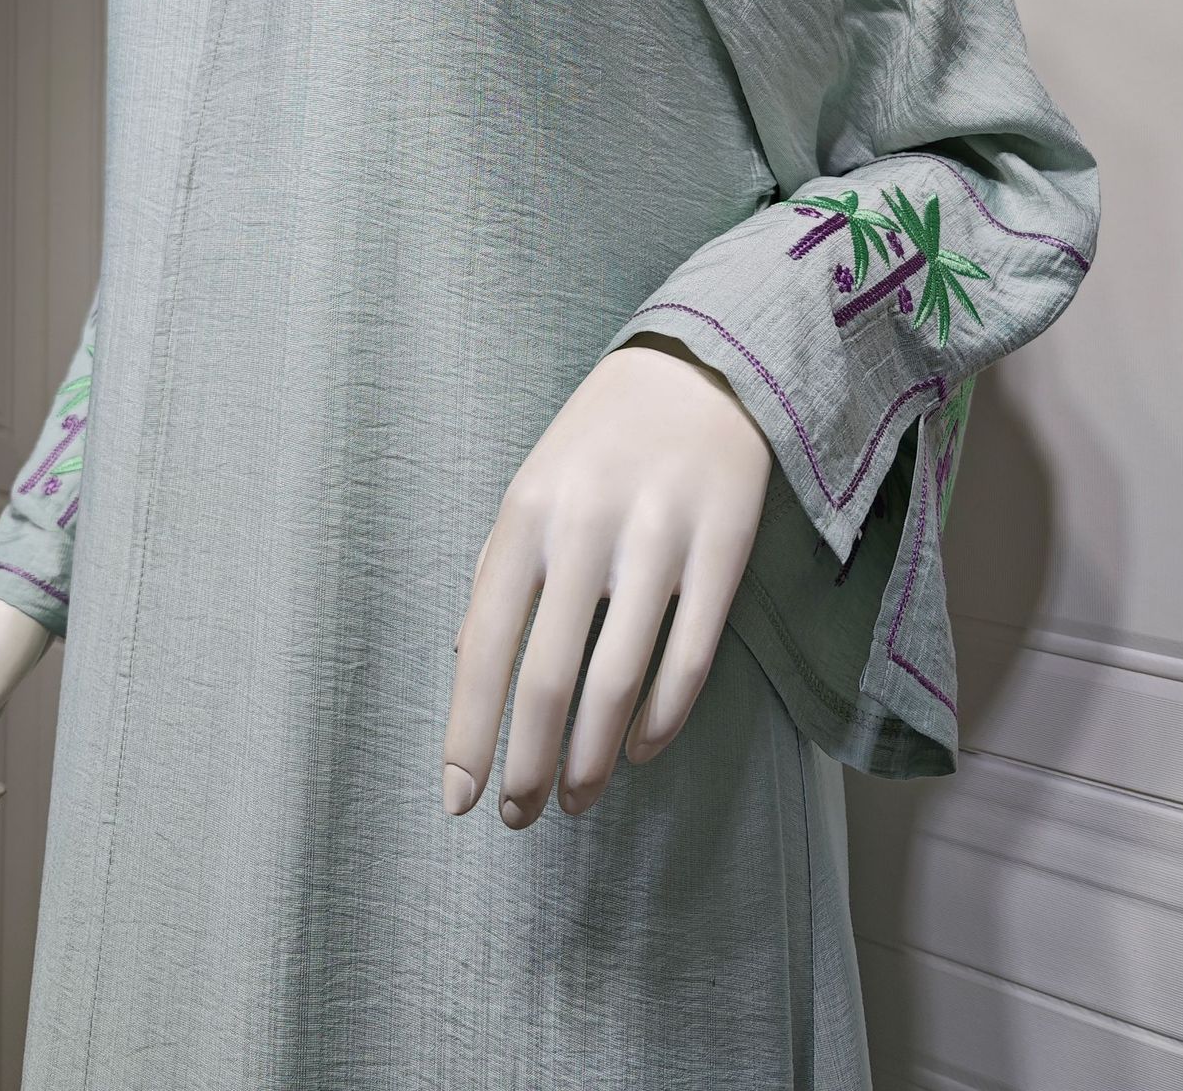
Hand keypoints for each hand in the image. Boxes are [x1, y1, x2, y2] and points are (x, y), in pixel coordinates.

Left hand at [442, 332, 772, 828]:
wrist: (701, 367)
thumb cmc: (599, 441)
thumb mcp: (530, 489)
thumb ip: (495, 572)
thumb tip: (464, 665)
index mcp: (526, 516)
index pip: (484, 647)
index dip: (468, 735)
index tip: (458, 800)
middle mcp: (586, 528)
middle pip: (549, 680)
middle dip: (529, 766)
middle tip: (521, 815)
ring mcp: (659, 538)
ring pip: (620, 684)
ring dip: (595, 761)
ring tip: (578, 798)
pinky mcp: (724, 548)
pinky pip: (690, 659)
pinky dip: (662, 722)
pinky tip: (641, 750)